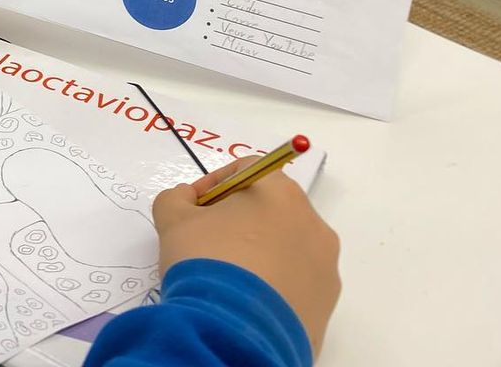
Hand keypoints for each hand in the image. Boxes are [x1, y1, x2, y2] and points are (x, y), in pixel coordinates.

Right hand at [153, 157, 340, 357]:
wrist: (235, 331)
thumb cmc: (207, 259)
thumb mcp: (173, 220)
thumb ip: (176, 198)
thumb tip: (186, 200)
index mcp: (280, 193)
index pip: (246, 170)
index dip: (214, 183)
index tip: (193, 207)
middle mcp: (313, 223)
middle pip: (271, 208)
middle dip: (238, 218)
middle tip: (208, 239)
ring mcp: (325, 266)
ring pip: (287, 247)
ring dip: (259, 251)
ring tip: (227, 275)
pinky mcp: (327, 304)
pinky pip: (297, 282)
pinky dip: (273, 284)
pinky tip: (246, 299)